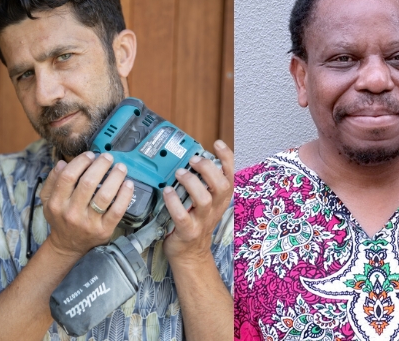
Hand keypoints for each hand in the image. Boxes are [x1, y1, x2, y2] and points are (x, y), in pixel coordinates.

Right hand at [38, 151, 133, 258]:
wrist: (68, 246)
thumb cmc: (61, 218)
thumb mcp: (48, 200)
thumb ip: (52, 181)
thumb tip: (62, 162)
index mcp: (56, 203)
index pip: (68, 177)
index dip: (81, 162)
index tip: (90, 155)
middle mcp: (71, 212)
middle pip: (88, 183)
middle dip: (101, 166)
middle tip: (108, 157)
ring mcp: (89, 222)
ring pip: (104, 195)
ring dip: (115, 177)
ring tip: (120, 167)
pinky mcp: (104, 229)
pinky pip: (117, 210)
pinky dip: (125, 195)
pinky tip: (128, 184)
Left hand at [162, 140, 233, 264]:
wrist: (190, 254)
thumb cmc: (195, 222)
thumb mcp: (205, 202)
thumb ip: (202, 184)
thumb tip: (190, 160)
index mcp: (221, 199)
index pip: (231, 175)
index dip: (227, 158)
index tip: (217, 143)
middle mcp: (216, 208)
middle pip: (222, 185)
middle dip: (208, 169)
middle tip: (193, 159)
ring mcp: (203, 221)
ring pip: (204, 199)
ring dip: (191, 183)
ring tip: (179, 173)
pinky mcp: (188, 231)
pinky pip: (182, 216)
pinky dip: (174, 202)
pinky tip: (167, 192)